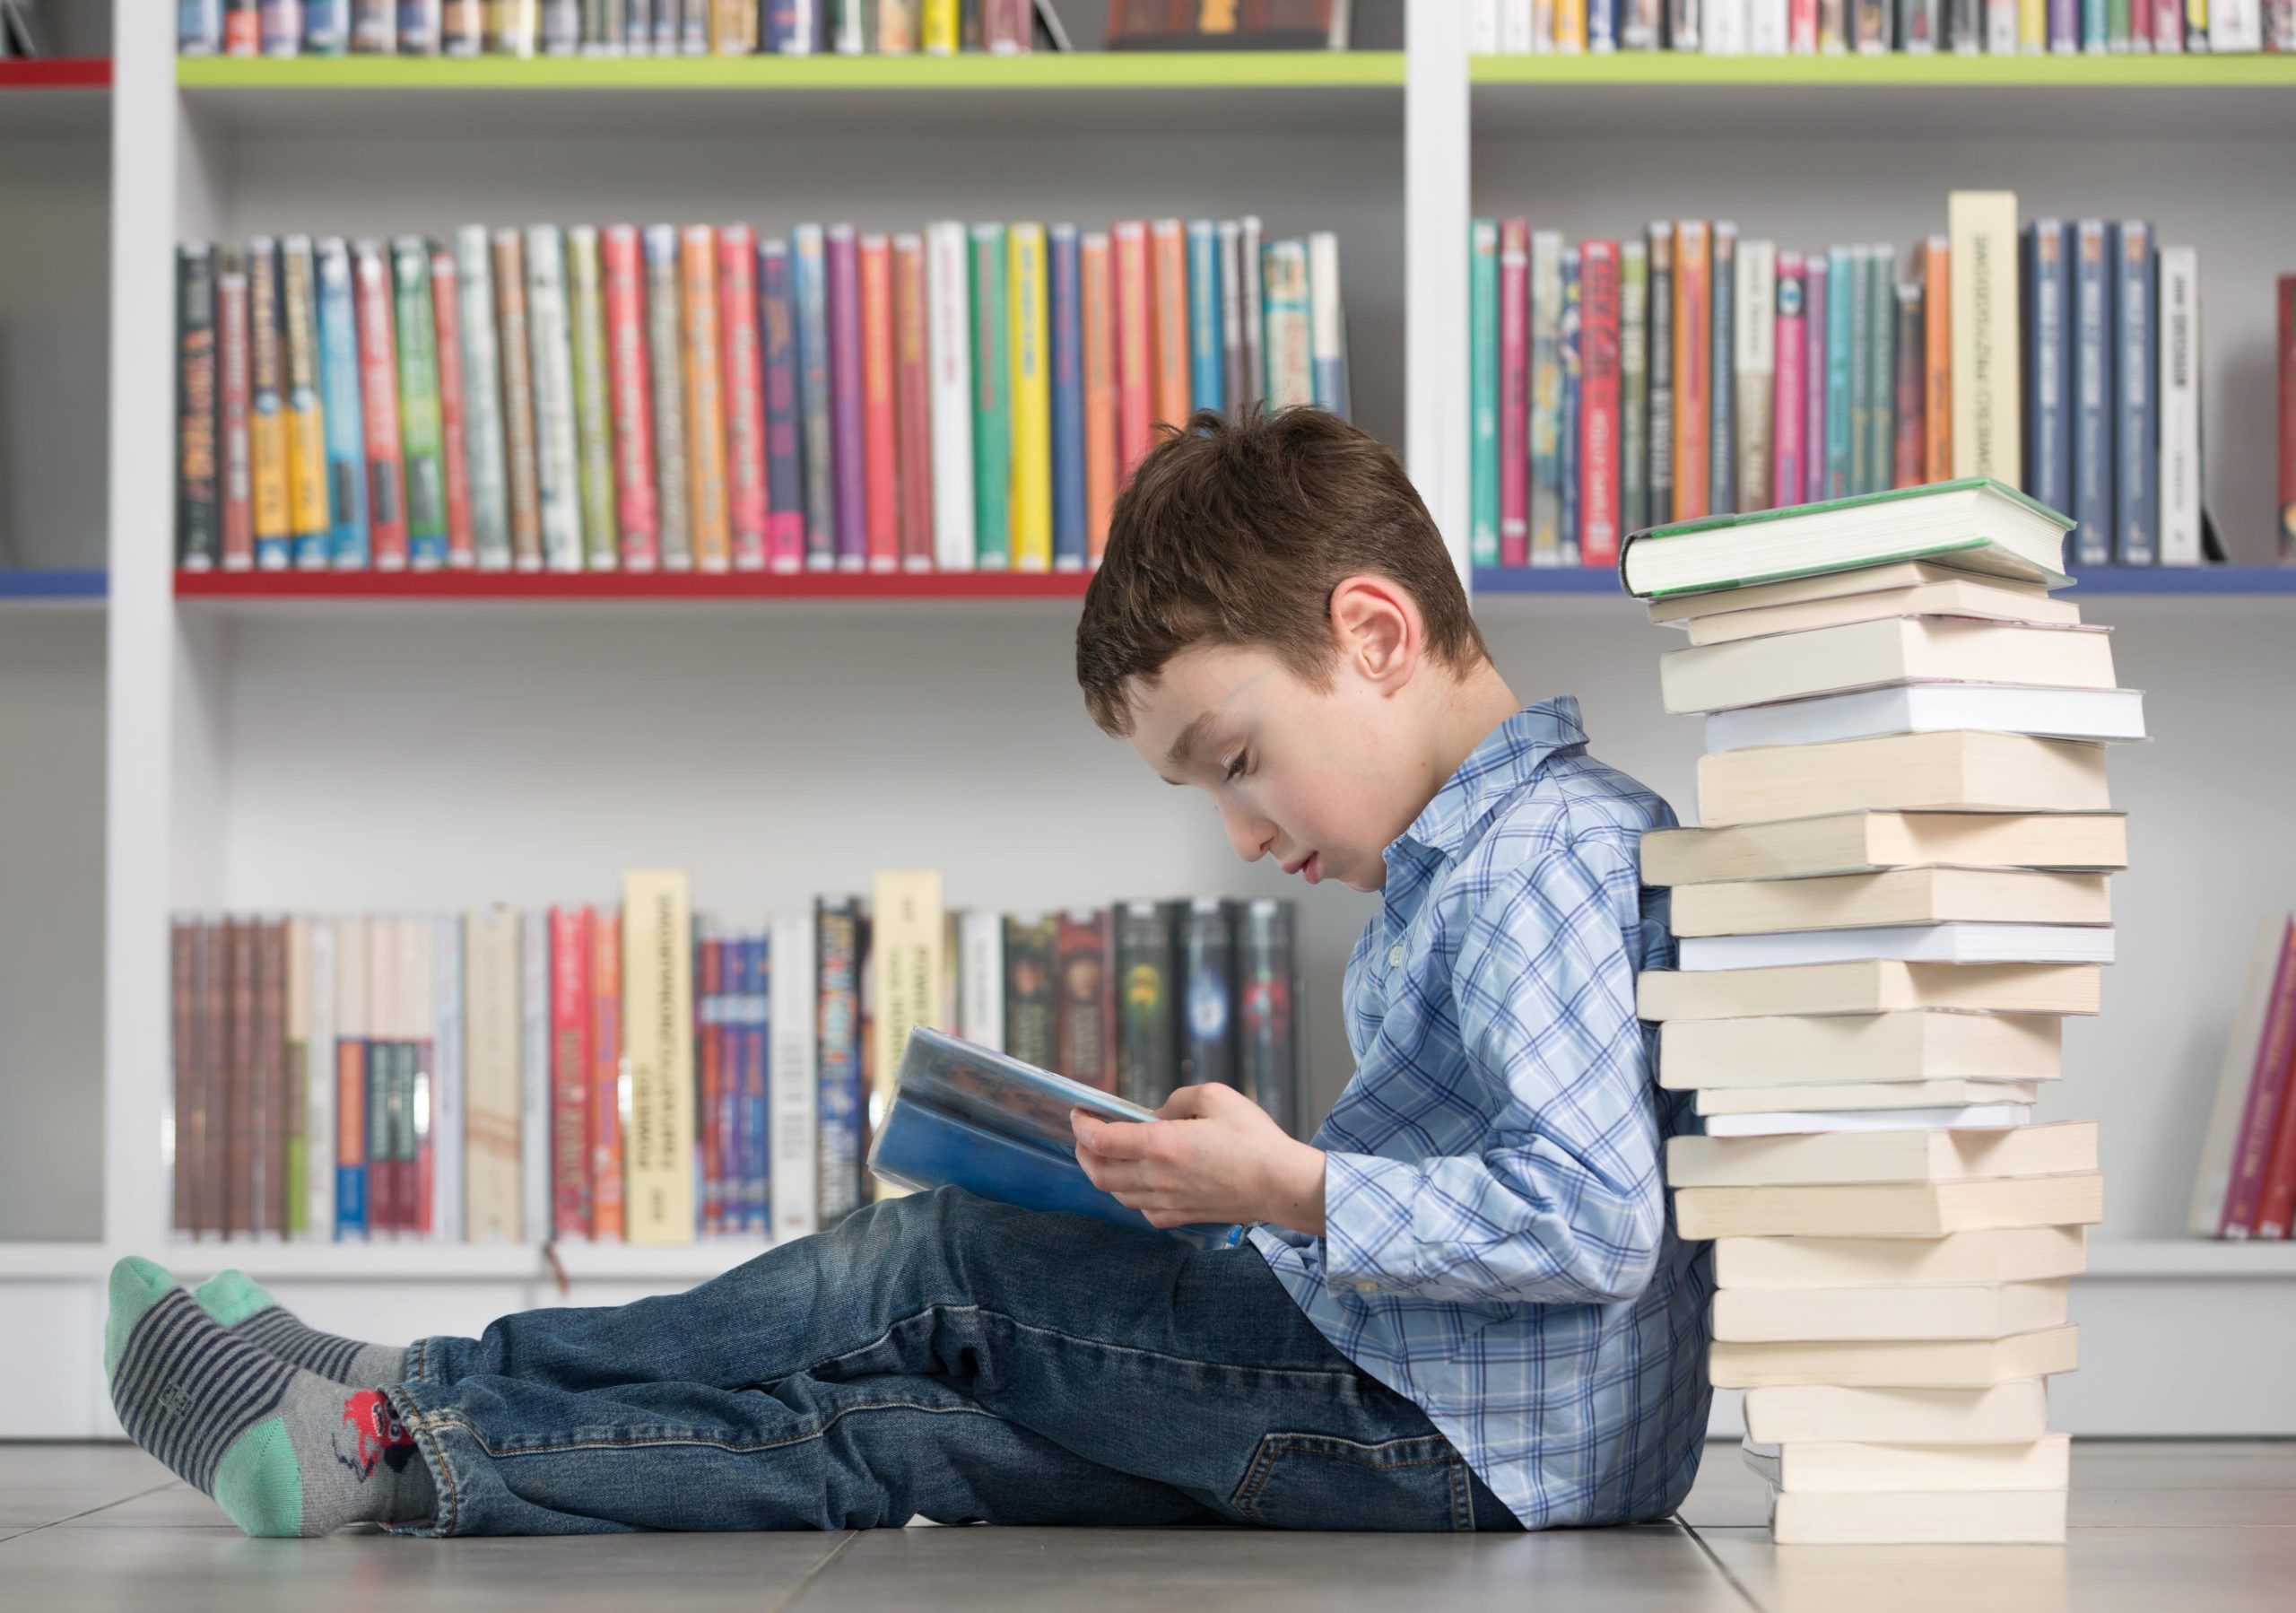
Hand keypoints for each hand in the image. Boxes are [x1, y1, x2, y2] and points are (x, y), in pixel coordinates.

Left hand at [1071, 1081, 1325, 1236]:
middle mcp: (1158, 1178)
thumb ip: (1178, 1099)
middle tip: (1084, 1136)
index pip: (1101, 1141)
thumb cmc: (1254, 1139)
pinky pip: (1143, 1212)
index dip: (1082, 1126)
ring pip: (1117, 1195)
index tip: (1079, 1114)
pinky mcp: (1182, 1216)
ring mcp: (1168, 1202)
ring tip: (1107, 1158)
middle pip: (1099, 1173)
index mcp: (1162, 1145)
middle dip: (1083, 1153)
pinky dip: (1131, 1197)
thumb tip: (1158, 1114)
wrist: (1281, 1185)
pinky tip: (1140, 1184)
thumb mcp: (1216, 1096)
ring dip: (1104, 1175)